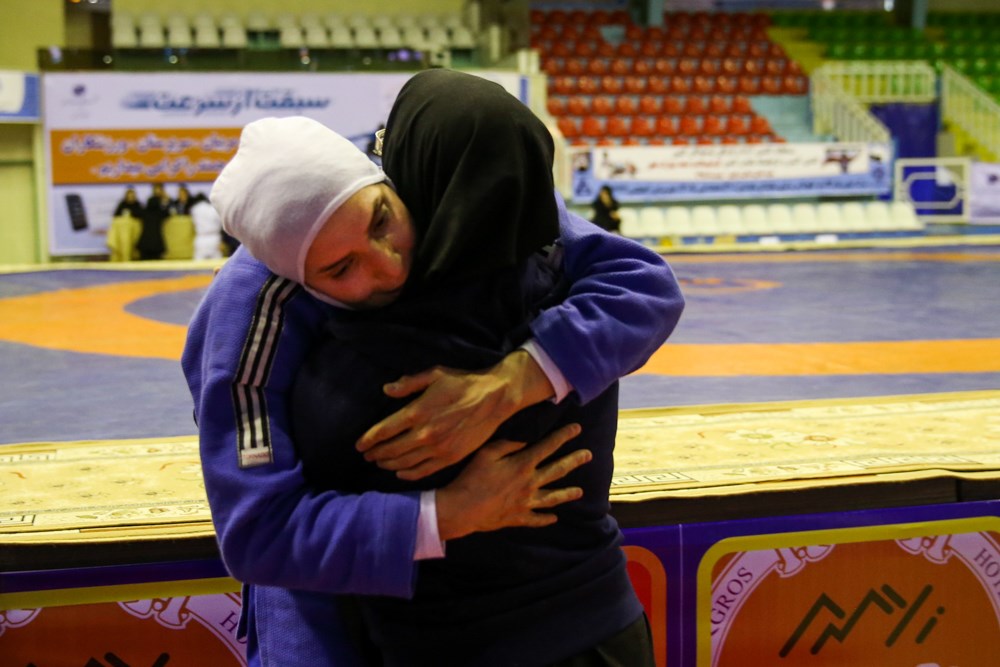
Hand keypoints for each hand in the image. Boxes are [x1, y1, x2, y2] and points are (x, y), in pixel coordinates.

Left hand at [356, 350, 554, 479]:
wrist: (495, 398)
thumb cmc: (463, 382)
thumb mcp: (434, 374)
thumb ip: (408, 383)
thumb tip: (386, 389)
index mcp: (417, 412)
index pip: (384, 430)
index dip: (368, 439)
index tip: (359, 445)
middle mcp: (425, 434)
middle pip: (391, 449)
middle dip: (375, 453)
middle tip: (367, 455)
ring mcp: (438, 448)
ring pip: (405, 462)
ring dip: (388, 463)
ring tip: (379, 462)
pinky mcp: (451, 457)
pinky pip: (424, 470)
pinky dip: (408, 474)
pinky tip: (400, 472)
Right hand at [435, 423, 588, 540]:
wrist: (463, 508)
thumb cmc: (472, 478)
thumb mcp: (486, 453)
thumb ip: (507, 444)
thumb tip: (524, 442)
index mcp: (522, 465)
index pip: (548, 447)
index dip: (563, 436)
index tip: (577, 428)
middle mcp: (530, 484)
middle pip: (557, 471)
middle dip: (574, 461)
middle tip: (589, 455)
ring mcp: (526, 503)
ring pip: (553, 498)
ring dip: (567, 494)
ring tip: (580, 492)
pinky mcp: (518, 517)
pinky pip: (537, 519)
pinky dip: (546, 519)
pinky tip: (554, 518)